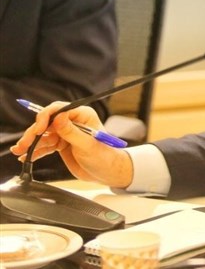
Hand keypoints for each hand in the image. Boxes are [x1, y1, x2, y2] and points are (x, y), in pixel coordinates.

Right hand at [10, 102, 133, 188]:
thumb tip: (59, 117)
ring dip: (31, 142)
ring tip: (19, 152)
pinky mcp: (62, 144)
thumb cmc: (104, 156)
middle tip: (23, 144)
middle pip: (48, 122)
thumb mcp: (88, 145)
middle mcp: (73, 121)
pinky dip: (35, 150)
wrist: (107, 172)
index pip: (60, 109)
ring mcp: (66, 133)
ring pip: (44, 134)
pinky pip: (45, 145)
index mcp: (83, 115)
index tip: (38, 129)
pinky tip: (26, 157)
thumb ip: (72, 132)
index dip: (46, 117)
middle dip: (34, 132)